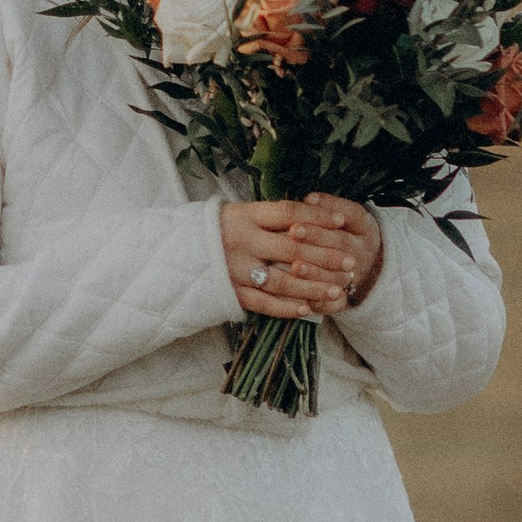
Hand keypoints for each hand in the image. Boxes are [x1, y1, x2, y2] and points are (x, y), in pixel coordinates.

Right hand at [220, 196, 382, 318]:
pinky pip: (263, 303)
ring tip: (338, 289)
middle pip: (293, 248)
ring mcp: (234, 268)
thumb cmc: (209, 230)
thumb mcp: (233, 213)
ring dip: (314, 286)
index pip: (288, 212)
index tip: (340, 221)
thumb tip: (307, 215)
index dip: (317, 216)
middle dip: (326, 255)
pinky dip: (286, 307)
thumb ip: (265, 217)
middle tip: (350, 262)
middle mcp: (241, 240)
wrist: (170, 254)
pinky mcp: (229, 292)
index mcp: (243, 215)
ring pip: (283, 280)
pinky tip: (306, 308)